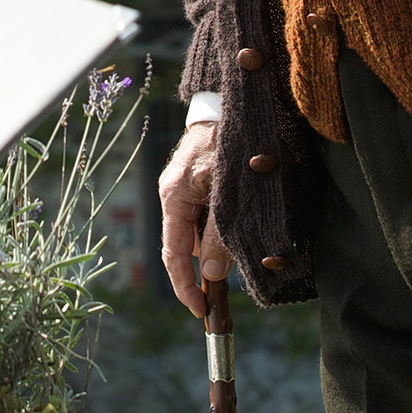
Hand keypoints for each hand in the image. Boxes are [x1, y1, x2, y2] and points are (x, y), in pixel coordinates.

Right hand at [158, 120, 230, 316]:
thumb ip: (221, 233)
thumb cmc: (231, 141)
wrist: (235, 102)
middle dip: (204, 271)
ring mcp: (184, 189)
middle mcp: (173, 194)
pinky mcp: (197, 184)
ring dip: (215, 250)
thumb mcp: (229, 192)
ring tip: (238, 259)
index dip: (185, 286)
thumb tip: (214, 276)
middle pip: (184, 246)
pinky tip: (236, 234)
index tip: (200, 311)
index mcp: (173, 196)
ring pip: (196, 233)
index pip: (174, 253)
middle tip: (224, 295)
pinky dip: (218, 232)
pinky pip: (204, 218)